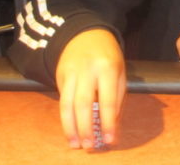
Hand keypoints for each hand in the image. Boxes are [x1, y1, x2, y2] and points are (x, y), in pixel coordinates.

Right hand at [55, 29, 125, 149]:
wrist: (85, 33)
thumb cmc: (108, 56)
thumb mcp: (119, 71)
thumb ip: (117, 96)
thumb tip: (112, 124)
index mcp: (108, 67)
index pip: (108, 100)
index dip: (108, 122)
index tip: (110, 139)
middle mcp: (87, 70)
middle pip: (83, 104)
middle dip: (86, 128)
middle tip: (90, 146)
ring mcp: (71, 73)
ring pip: (67, 104)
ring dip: (71, 127)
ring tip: (76, 144)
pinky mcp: (60, 76)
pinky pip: (62, 100)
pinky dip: (65, 118)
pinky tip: (70, 130)